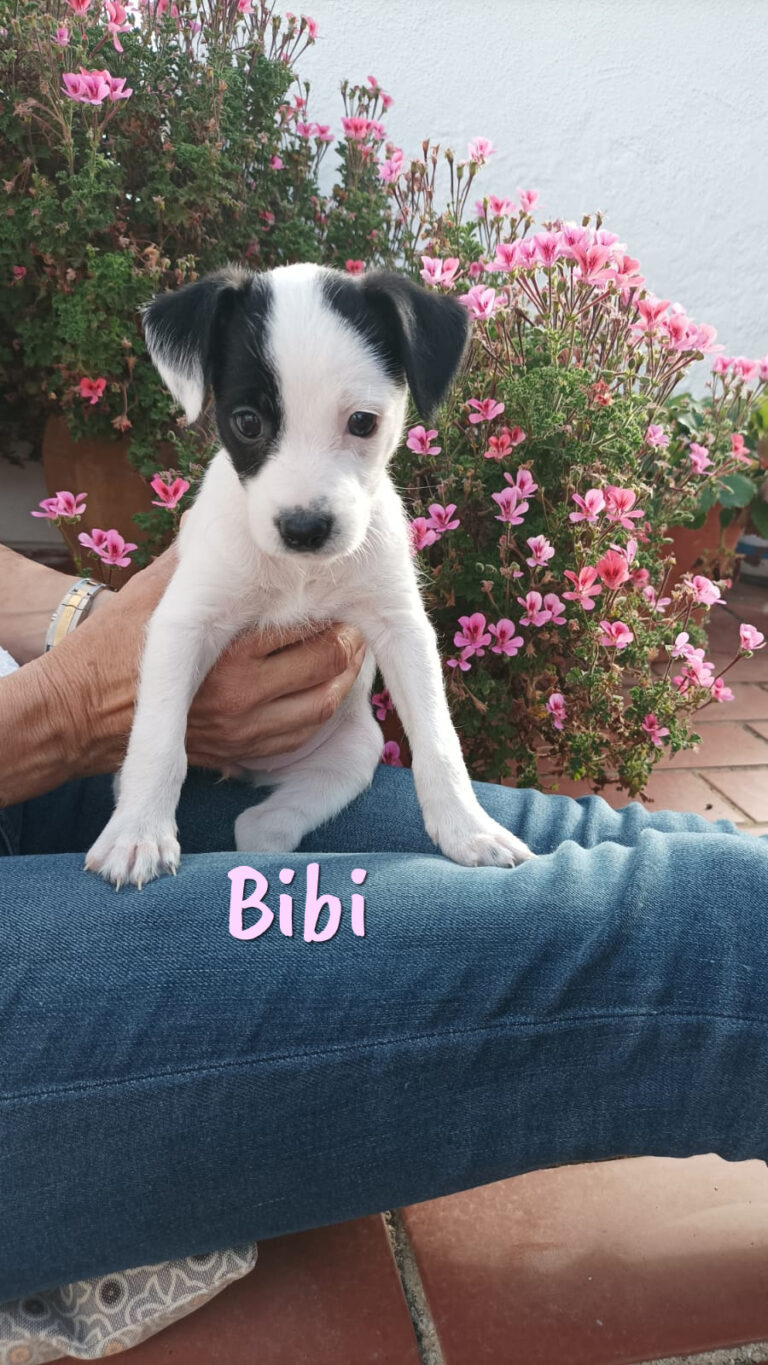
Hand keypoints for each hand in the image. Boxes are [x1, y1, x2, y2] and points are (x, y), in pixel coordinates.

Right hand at [45, 545, 365, 779]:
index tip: (331, 585)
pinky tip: (320, 683)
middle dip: (346, 637)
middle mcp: (243, 696)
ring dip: (342, 675)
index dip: (331, 602)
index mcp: (227, 651)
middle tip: (346, 614)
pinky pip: (305, 733)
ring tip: (343, 647)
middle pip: (330, 663)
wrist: (82, 710)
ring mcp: (245, 731)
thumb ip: (197, 553)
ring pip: (327, 703)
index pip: (311, 624)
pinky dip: (321, 707)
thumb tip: (223, 510)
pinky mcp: (243, 752)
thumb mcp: (157, 589)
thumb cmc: (115, 642)